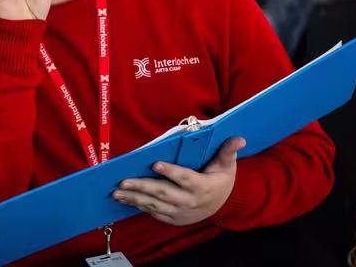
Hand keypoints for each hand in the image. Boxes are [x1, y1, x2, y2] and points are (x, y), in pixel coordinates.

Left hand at [111, 137, 245, 225]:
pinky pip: (153, 212)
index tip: (155, 164)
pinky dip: (138, 206)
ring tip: (116, 192)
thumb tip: (238, 138)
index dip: (170, 172)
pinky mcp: (172, 218)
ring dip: (134, 198)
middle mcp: (190, 201)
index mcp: (202, 186)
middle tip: (122, 181)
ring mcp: (180, 212)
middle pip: (163, 193)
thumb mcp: (227, 165)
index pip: (185, 178)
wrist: (221, 205)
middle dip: (142, 187)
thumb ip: (228, 151)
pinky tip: (124, 200)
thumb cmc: (219, 179)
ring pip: (154, 205)